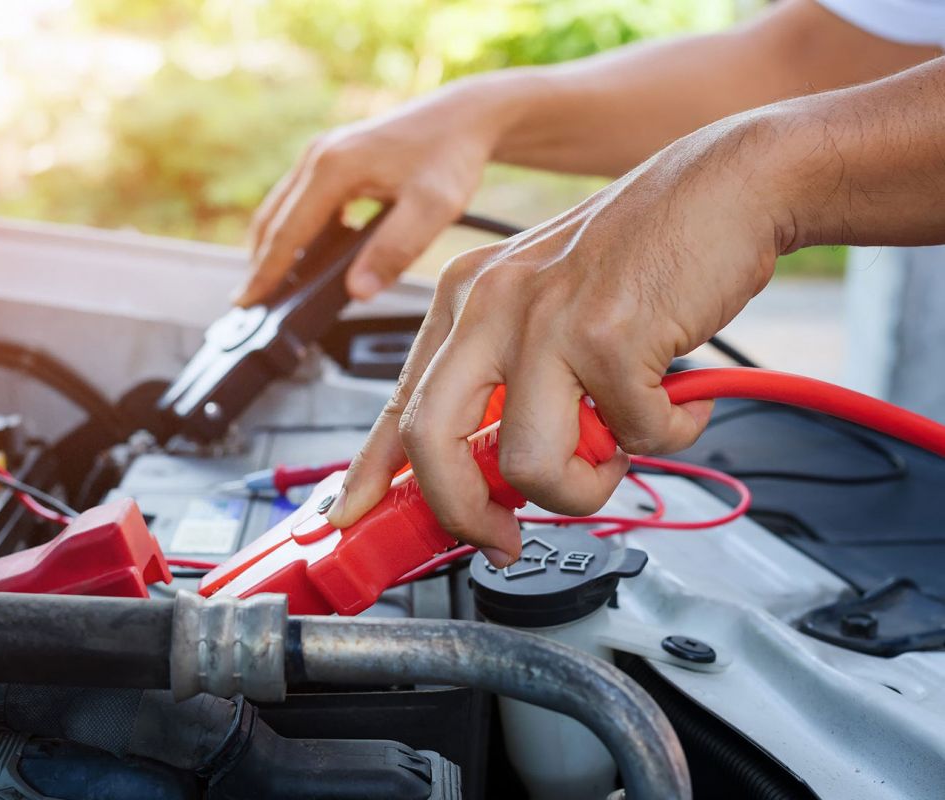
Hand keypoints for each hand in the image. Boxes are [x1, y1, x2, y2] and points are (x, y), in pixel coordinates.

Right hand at [236, 79, 512, 306]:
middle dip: (259, 263)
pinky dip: (292, 228)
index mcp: (333, 168)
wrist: (466, 115)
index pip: (287, 233)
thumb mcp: (433, 208)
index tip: (247, 303)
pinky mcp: (333, 154)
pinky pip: (299, 198)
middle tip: (250, 303)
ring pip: (281, 207)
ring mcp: (322, 151)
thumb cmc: (452, 157)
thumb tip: (356, 291)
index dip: (266, 272)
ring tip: (270, 285)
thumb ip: (395, 250)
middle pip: (273, 219)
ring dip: (272, 246)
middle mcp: (318, 155)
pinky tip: (305, 255)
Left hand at [325, 115, 788, 564]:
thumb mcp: (546, 302)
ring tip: (623, 449)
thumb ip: (509, 376)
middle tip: (501, 538)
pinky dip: (668, 433)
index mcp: (465, 298)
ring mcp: (546, 319)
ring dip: (586, 486)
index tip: (348, 515)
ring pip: (529, 463)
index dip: (370, 471)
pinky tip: (681, 397)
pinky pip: (632, 438)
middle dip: (462, 513)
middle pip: (432, 442)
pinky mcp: (609, 335)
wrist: (729, 184)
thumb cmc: (644, 253)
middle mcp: (490, 304)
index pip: (399, 401)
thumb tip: (493, 471)